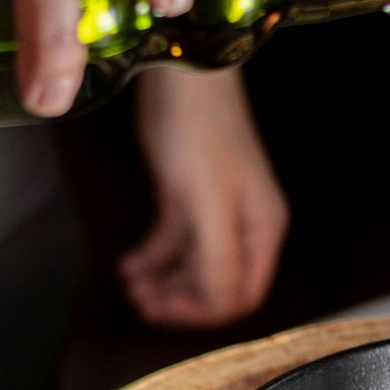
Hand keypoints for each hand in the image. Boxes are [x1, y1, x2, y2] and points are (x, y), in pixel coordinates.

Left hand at [117, 67, 289, 327]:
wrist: (182, 77)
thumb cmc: (201, 132)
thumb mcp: (207, 203)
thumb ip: (217, 258)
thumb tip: (218, 304)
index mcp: (261, 230)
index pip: (242, 295)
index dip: (206, 311)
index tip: (167, 309)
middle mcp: (243, 225)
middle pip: (216, 284)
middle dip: (179, 299)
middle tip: (142, 303)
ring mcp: (214, 211)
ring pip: (192, 266)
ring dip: (162, 281)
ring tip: (131, 284)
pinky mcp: (187, 197)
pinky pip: (172, 242)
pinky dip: (151, 257)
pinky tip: (129, 263)